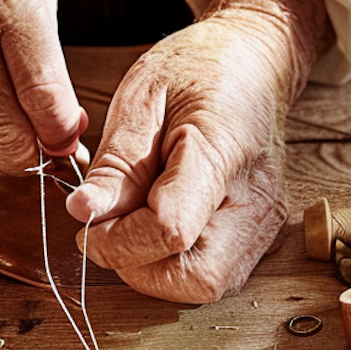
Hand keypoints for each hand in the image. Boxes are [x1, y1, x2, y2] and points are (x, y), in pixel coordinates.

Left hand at [67, 0, 332, 301]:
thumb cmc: (200, 70)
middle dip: (137, 263)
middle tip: (113, 222)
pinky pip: (213, 275)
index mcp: (224, 154)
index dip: (116, 238)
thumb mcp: (143, 96)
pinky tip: (160, 223)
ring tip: (138, 218)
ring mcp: (266, 225)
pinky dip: (175, 263)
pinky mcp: (261, 237)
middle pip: (194, 276)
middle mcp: (257, 202)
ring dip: (155, 267)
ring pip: (204, 286)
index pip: (170, 230)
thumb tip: (84, 216)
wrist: (256, 64)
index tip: (85, 216)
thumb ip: (116, 164)